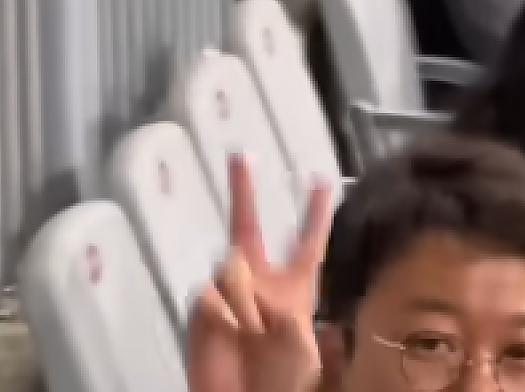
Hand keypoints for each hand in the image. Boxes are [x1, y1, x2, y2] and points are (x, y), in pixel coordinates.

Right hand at [186, 153, 333, 391]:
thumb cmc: (283, 381)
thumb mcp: (299, 347)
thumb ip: (282, 311)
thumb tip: (253, 282)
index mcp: (294, 291)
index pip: (308, 244)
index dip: (316, 215)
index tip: (323, 180)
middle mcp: (259, 285)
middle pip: (249, 229)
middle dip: (244, 192)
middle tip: (241, 155)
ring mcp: (227, 296)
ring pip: (229, 269)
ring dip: (242, 294)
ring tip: (250, 328)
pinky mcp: (201, 312)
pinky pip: (207, 297)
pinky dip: (222, 312)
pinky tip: (230, 330)